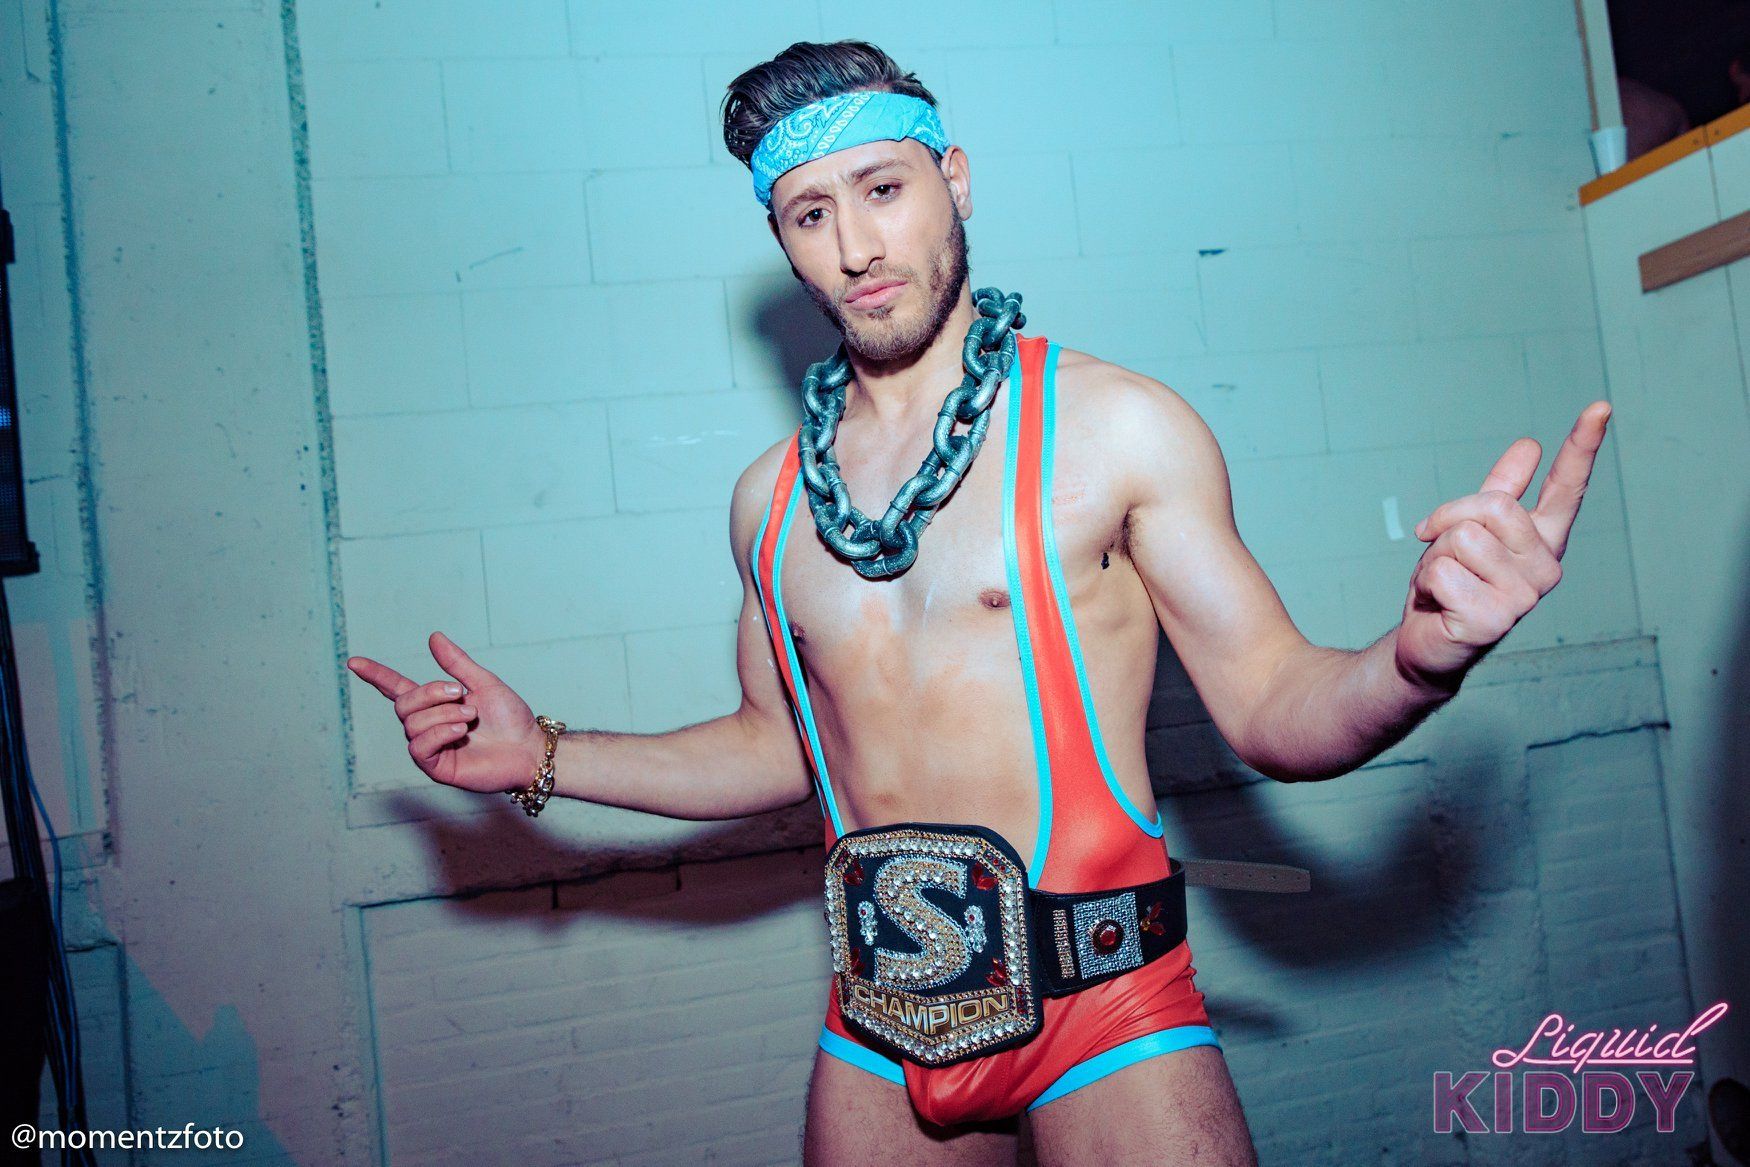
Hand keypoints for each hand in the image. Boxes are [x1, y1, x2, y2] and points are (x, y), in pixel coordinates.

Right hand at [346, 631, 545, 793]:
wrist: (528, 747)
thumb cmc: (510, 718)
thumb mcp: (484, 683)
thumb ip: (457, 664)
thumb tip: (433, 636)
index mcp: (435, 705)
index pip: (396, 689)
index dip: (376, 676)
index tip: (353, 662)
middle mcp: (427, 726)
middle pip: (403, 704)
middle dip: (431, 694)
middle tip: (462, 695)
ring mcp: (430, 747)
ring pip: (412, 724)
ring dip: (443, 714)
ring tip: (470, 718)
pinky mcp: (436, 767)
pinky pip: (419, 747)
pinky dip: (440, 732)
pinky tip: (461, 731)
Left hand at [1397, 401, 1612, 691]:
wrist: (1426, 643)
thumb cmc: (1450, 585)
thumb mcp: (1469, 531)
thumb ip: (1501, 491)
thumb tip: (1530, 445)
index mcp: (1542, 540)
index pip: (1566, 488)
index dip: (1582, 447)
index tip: (1600, 407)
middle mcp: (1545, 566)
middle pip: (1495, 507)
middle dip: (1450, 519)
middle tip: (1437, 546)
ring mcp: (1524, 597)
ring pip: (1463, 538)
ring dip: (1435, 556)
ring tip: (1443, 581)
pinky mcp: (1493, 619)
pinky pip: (1442, 571)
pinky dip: (1426, 583)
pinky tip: (1439, 605)